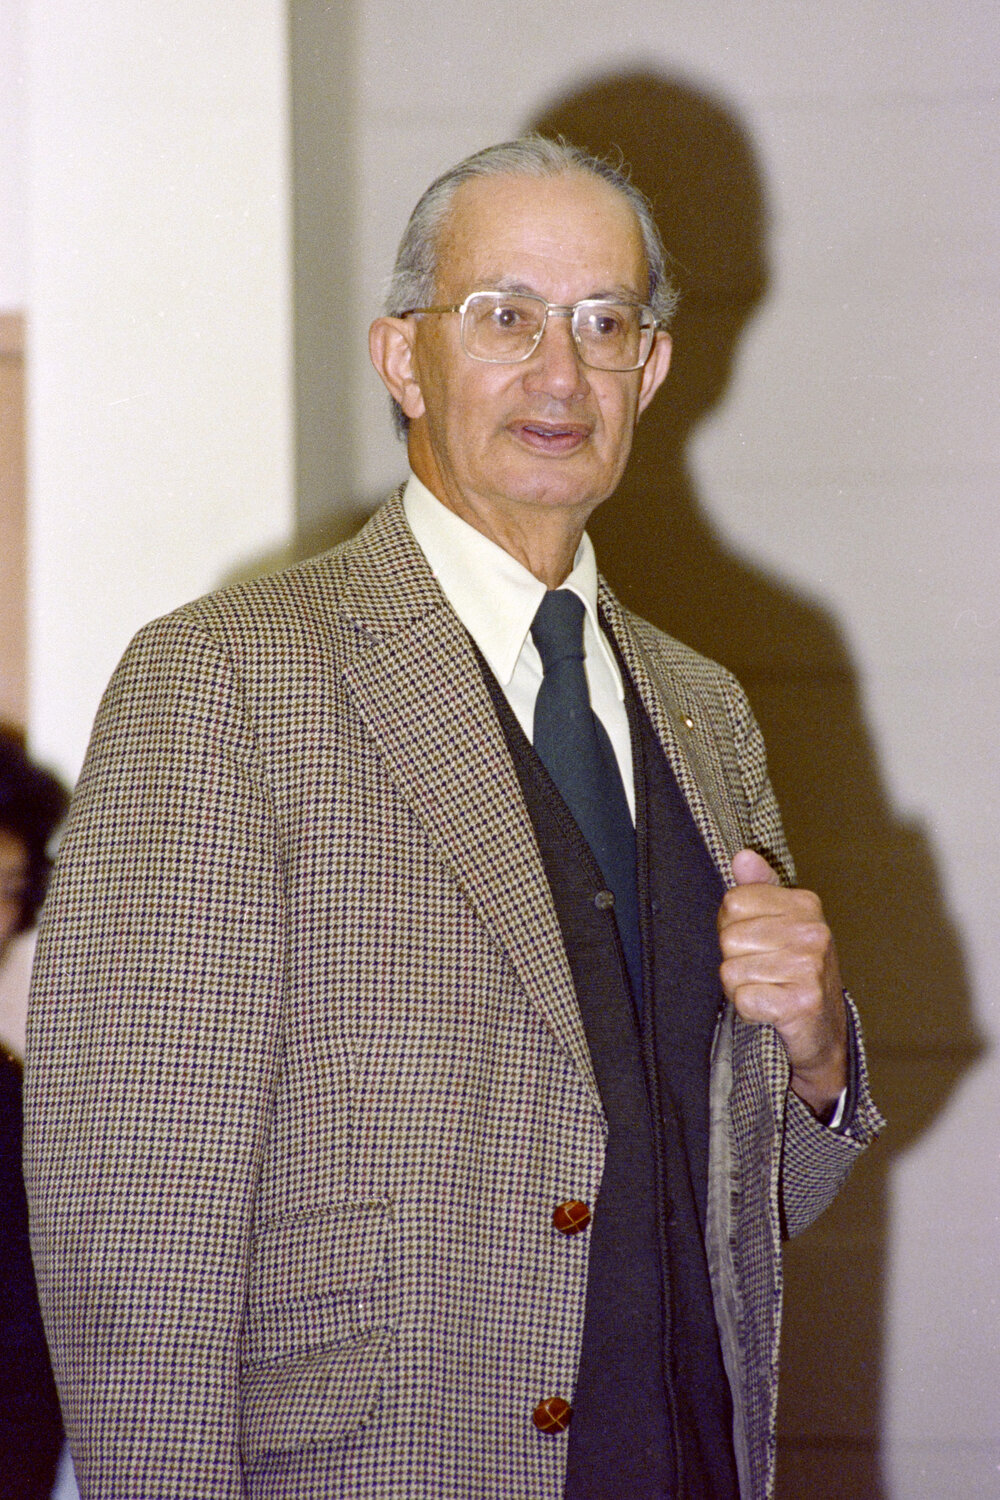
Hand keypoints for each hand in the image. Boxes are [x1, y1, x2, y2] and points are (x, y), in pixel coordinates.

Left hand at [718, 849, 847, 1118]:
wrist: (823, 1029)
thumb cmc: (795, 972)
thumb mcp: (780, 923)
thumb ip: (759, 889)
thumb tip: (743, 856)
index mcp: (805, 904)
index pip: (733, 902)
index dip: (732, 926)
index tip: (755, 943)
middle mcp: (813, 931)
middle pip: (730, 937)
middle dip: (736, 960)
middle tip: (763, 972)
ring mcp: (811, 967)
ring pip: (732, 970)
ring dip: (742, 987)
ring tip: (768, 989)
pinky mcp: (803, 1002)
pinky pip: (744, 999)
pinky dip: (750, 1009)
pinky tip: (770, 1009)